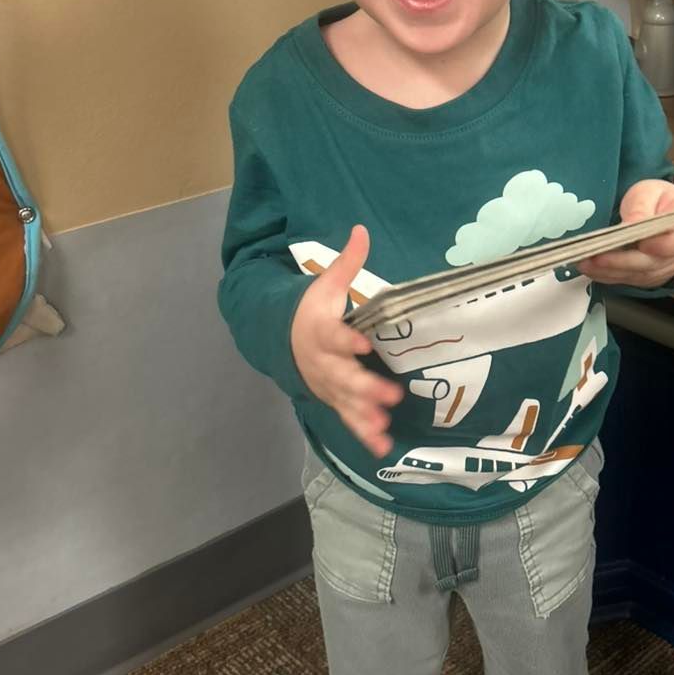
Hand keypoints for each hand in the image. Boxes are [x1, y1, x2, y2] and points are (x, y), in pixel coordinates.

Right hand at [289, 225, 402, 457]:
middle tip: (391, 395)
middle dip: (366, 388)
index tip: (365, 344)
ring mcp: (328, 385)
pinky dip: (363, 434)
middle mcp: (324, 362)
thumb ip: (347, 262)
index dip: (348, 341)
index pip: (334, 336)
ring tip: (384, 426)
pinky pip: (349, 419)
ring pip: (346, 403)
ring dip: (365, 416)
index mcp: (322, 331)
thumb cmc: (313, 310)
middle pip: (344, 377)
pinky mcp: (334, 400)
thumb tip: (361, 229)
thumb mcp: (325, 284)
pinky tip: (382, 446)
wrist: (282, 339)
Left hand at [577, 179, 673, 288]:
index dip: (659, 245)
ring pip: (634, 275)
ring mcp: (660, 270)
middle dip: (620, 262)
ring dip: (607, 271)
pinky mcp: (644, 278)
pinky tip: (589, 267)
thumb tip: (633, 223)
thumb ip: (642, 206)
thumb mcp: (650, 192)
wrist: (656, 212)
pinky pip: (625, 280)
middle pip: (650, 264)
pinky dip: (605, 275)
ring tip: (584, 261)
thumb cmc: (657, 200)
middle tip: (596, 256)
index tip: (639, 241)